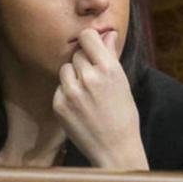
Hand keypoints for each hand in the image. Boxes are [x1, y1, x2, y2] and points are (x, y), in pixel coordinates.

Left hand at [53, 29, 147, 169]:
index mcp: (108, 69)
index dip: (89, 40)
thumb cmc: (123, 114)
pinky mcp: (59, 105)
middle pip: (77, 54)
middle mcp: (88, 78)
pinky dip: (67, 93)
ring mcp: (71, 92)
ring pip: (65, 69)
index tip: (92, 47)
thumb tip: (108, 33)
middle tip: (95, 80)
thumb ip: (111, 56)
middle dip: (84, 62)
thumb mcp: (122, 82)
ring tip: (87, 94)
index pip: (88, 36)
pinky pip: (60, 88)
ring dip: (73, 76)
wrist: (114, 148)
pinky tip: (80, 107)